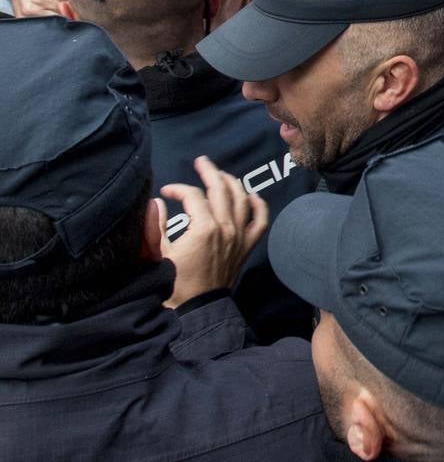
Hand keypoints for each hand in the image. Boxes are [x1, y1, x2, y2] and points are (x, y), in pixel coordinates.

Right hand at [159, 156, 267, 307]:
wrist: (196, 310)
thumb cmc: (174, 284)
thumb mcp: (157, 254)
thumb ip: (154, 226)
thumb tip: (155, 203)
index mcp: (204, 228)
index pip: (193, 195)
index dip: (178, 189)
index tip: (165, 192)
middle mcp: (226, 228)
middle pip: (221, 189)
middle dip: (210, 171)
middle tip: (201, 162)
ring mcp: (239, 237)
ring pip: (242, 199)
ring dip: (232, 183)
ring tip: (220, 174)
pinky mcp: (246, 247)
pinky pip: (260, 221)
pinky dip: (259, 206)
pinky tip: (252, 196)